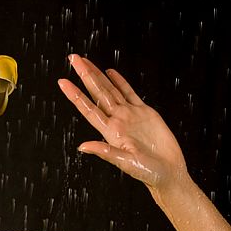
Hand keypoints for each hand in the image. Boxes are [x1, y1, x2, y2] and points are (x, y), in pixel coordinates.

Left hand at [58, 54, 188, 193]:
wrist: (168, 172)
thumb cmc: (147, 172)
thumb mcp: (125, 163)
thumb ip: (105, 152)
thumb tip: (82, 147)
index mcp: (110, 131)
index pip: (88, 108)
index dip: (75, 95)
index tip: (62, 82)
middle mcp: (117, 120)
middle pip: (97, 93)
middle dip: (85, 75)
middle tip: (73, 58)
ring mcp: (130, 115)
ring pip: (111, 90)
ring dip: (98, 76)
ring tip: (86, 62)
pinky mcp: (145, 113)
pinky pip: (129, 93)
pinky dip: (120, 82)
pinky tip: (110, 72)